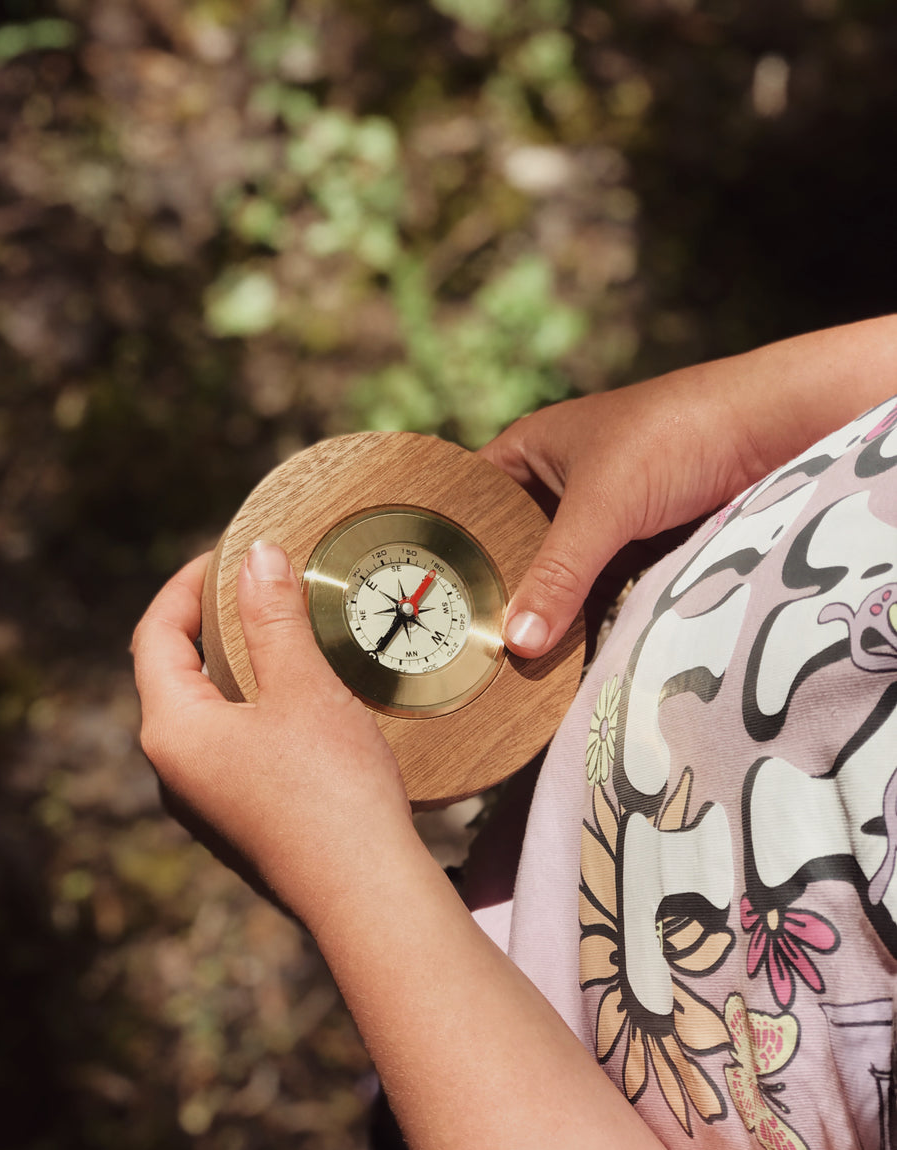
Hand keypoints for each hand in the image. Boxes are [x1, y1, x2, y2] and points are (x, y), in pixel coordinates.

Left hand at [132, 542, 410, 932]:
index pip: (154, 636)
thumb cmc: (331, 788)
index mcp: (172, 731)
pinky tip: (297, 701)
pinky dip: (251, 708)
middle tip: (255, 587)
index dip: (184, 586)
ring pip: (203, 714)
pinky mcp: (239, 823)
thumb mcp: (303, 688)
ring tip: (280, 635)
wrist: (366, 894)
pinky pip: (229, 747)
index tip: (227, 554)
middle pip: (173, 675)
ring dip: (233, 667)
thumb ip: (273, 617)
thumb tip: (258, 556)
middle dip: (209, 624)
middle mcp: (174, 771)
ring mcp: (204, 803)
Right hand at [482, 317, 896, 658]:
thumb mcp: (605, 505)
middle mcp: (558, 483)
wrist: (773, 431)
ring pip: (555, 572)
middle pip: (511, 546)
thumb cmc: (674, 436)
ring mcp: (599, 517)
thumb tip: (517, 644)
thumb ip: (560, 573)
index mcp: (531, 449)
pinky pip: (596, 588)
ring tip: (508, 666)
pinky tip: (564, 656)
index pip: (470, 500)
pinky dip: (583, 617)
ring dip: (543, 610)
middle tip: (466, 647)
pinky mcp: (637, 546)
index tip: (427, 596)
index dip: (449, 544)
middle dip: (498, 590)